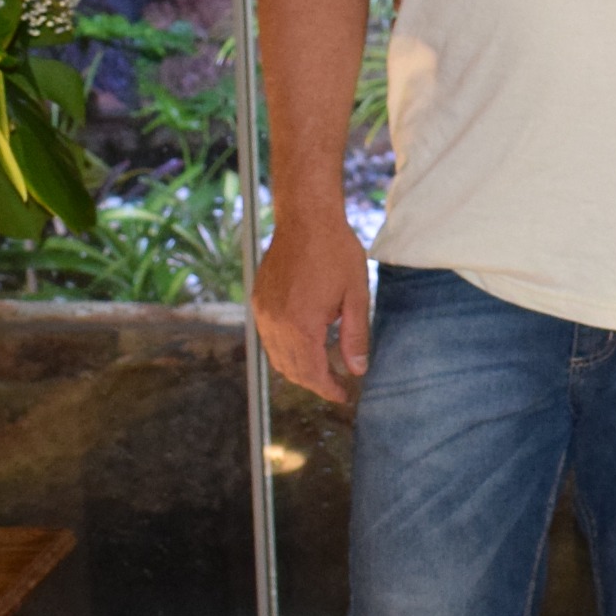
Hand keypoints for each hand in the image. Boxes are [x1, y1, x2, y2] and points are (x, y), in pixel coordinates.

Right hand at [254, 209, 374, 404]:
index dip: (328, 390)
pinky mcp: (259, 301)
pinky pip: (269, 338)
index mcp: (301, 325)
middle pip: (292, 371)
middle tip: (338, 384)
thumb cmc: (335, 252)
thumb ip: (355, 336)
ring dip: (299, 369)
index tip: (344, 396)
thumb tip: (357, 370)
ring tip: (324, 368)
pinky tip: (306, 344)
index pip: (312, 374)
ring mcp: (263, 312)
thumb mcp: (356, 296)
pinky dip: (286, 350)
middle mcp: (276, 323)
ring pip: (277, 357)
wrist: (306, 219)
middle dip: (315, 383)